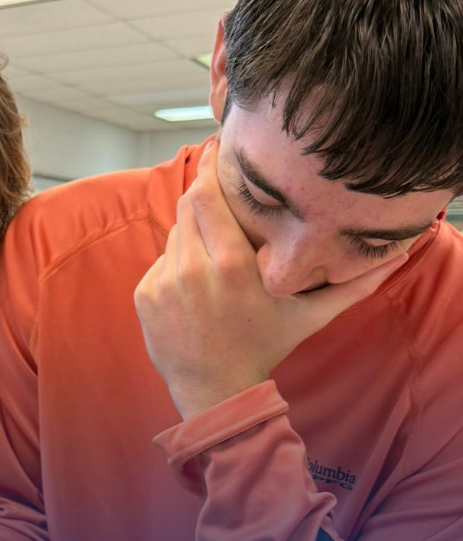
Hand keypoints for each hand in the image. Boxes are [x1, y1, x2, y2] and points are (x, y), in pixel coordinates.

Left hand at [134, 140, 407, 418]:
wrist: (214, 391)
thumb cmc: (263, 349)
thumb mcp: (308, 317)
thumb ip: (351, 285)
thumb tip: (396, 258)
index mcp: (231, 265)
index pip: (207, 195)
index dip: (210, 167)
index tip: (216, 149)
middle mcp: (191, 268)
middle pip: (189, 206)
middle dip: (203, 196)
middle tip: (220, 193)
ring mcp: (163, 282)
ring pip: (175, 234)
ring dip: (193, 234)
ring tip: (215, 257)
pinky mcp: (144, 294)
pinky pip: (160, 262)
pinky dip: (176, 264)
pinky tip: (196, 287)